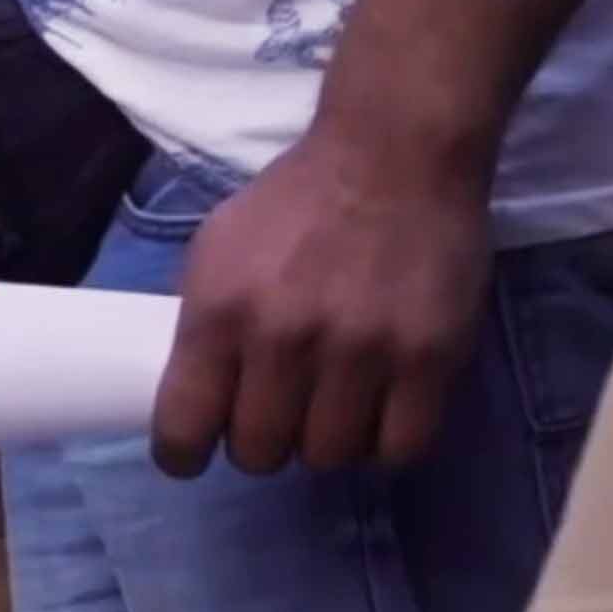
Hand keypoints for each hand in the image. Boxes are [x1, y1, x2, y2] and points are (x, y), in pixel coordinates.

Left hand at [151, 120, 492, 479]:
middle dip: (261, 441)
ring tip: (330, 405)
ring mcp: (362, 352)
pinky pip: (399, 448)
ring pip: (329, 457)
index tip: (193, 453)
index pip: (183, 427)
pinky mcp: (429, 360)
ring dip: (324, 439)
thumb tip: (192, 396)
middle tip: (276, 412)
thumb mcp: (217, 247)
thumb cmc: (297, 202)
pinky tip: (379, 410)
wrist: (393, 154)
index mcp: (220, 310)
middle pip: (259, 453)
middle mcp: (285, 338)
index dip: (183, 454)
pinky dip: (385, 440)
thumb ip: (203, 322)